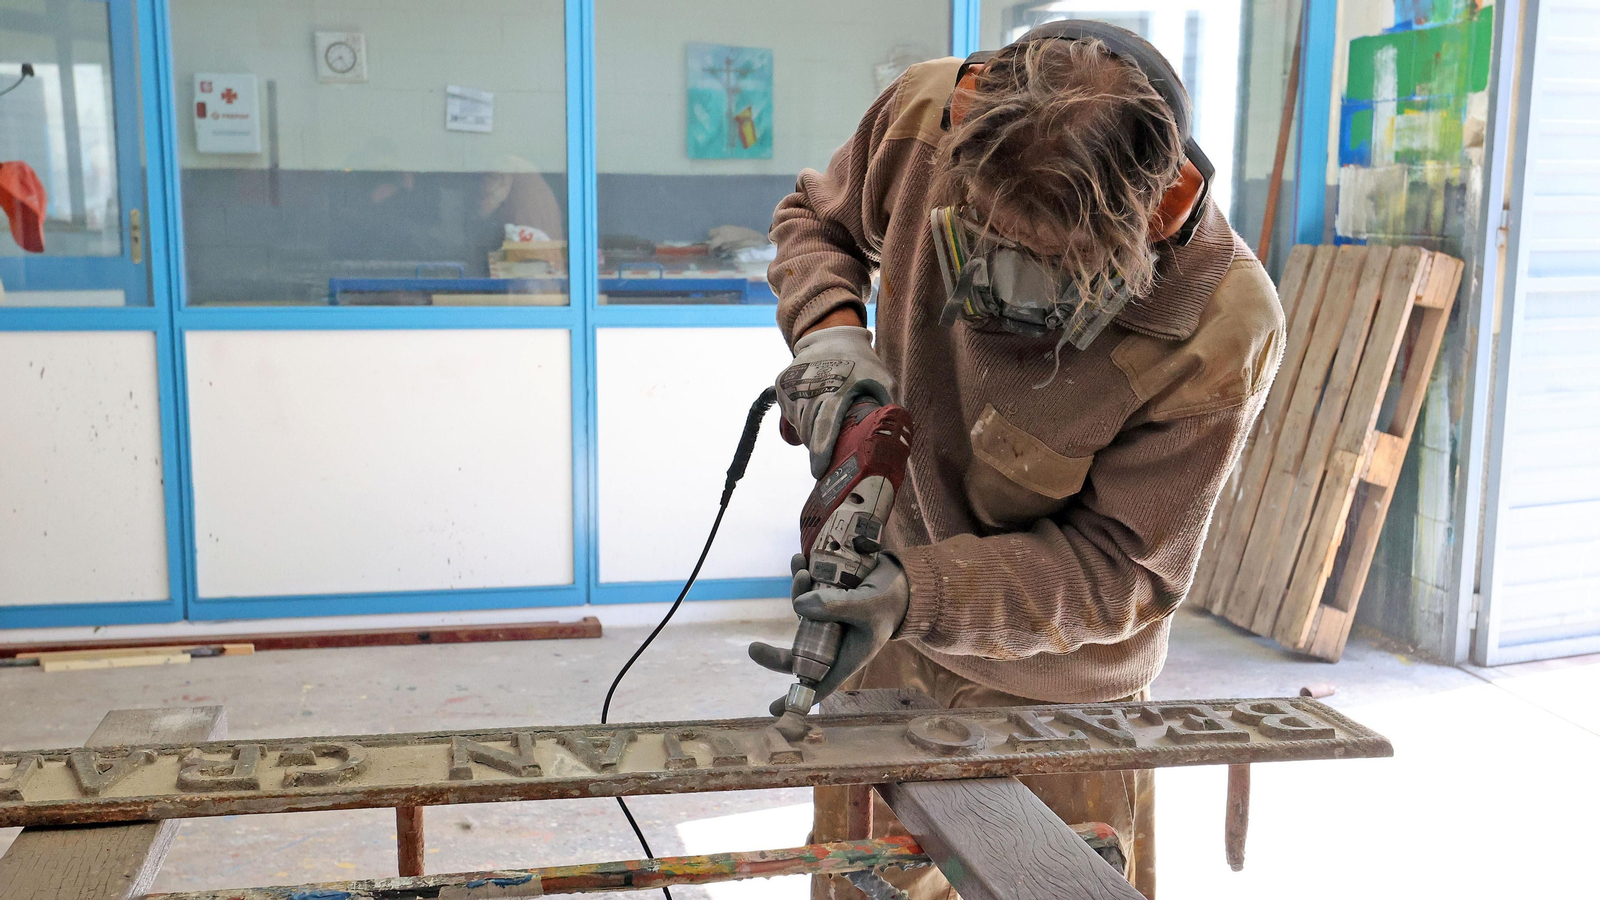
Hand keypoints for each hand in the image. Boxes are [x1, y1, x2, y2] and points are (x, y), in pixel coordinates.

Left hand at [749, 553, 908, 714]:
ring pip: (801, 615)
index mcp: (846, 656)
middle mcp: (834, 641)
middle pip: (799, 653)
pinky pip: (807, 592)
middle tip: (753, 649)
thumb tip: (798, 606)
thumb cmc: (891, 601)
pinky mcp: (828, 598)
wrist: (905, 578)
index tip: (771, 709)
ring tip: (802, 570)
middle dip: (775, 654)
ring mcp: (829, 620)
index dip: (796, 698)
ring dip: (796, 592)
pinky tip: (799, 559)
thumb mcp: (867, 607)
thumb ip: (836, 607)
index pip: (818, 684)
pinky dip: (801, 576)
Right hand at [776, 326, 894, 477]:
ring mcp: (794, 386)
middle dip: (819, 448)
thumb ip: (888, 410)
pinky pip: (789, 415)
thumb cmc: (863, 364)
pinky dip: (801, 422)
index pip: (825, 425)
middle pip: (810, 432)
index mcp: (839, 389)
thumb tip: (894, 445)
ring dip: (811, 435)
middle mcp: (811, 387)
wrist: (832, 336)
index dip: (821, 450)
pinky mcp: (783, 385)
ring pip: (799, 425)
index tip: (819, 471)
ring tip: (827, 428)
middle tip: (832, 455)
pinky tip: (814, 414)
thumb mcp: (883, 382)